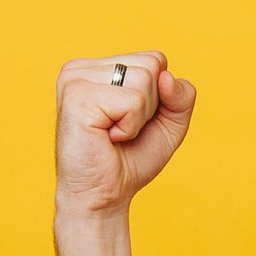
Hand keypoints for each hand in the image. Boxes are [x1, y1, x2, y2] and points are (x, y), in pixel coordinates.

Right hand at [53, 52, 197, 216]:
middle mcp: (81, 68)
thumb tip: (166, 76)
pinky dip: (129, 127)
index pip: (154, 59)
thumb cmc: (130, 160)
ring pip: (144, 80)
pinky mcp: (77, 97)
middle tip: (121, 130)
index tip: (131, 120)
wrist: (103, 197)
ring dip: (138, 118)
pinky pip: (133, 101)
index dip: (158, 97)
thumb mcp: (169, 123)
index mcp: (96, 67)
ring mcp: (75, 79)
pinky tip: (107, 137)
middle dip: (149, 106)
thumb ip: (181, 95)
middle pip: (151, 65)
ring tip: (113, 134)